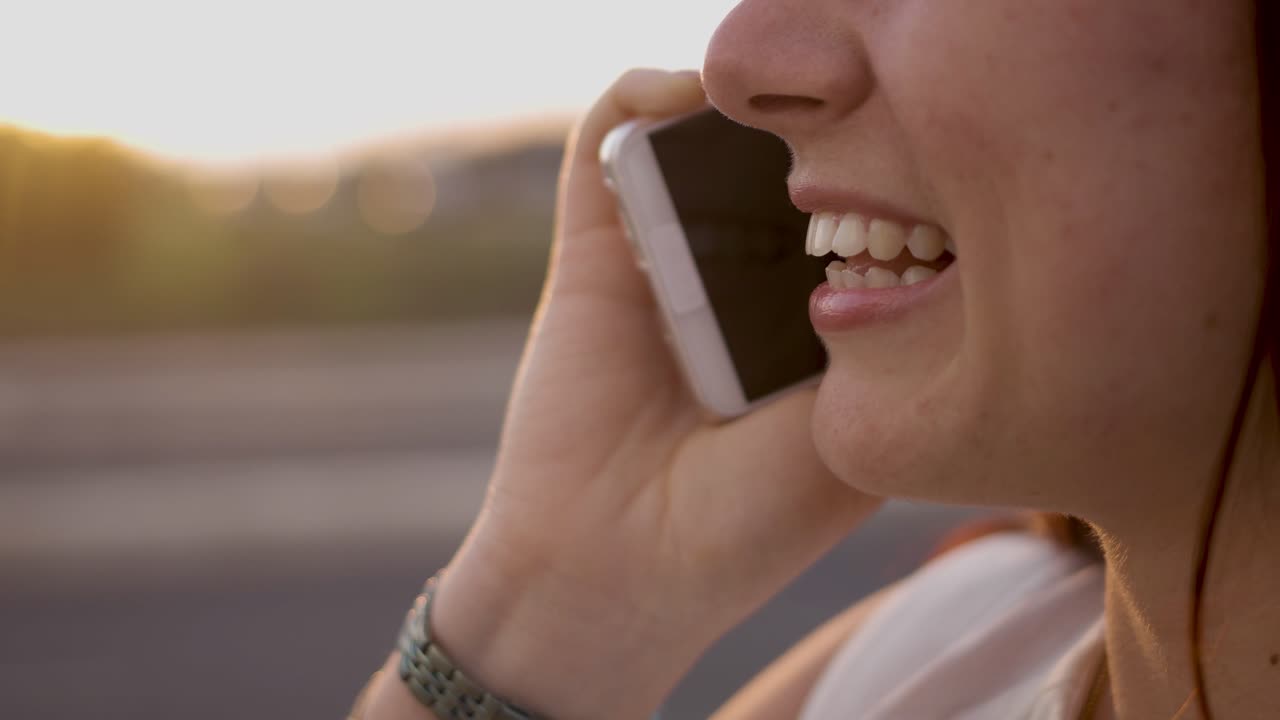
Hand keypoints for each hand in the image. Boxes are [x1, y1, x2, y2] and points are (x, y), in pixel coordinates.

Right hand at [431, 69, 885, 719]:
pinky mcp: (592, 253)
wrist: (610, 570)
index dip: (884, 171)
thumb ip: (880, 338)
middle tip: (844, 104)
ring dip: (735, 102)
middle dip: (813, 127)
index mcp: (804, 326)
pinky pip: (606, 146)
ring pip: (699, 142)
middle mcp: (737, 285)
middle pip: (778, 167)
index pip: (852, 215)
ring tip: (773, 95)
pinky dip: (638, 100)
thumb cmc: (741, 527)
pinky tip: (681, 97)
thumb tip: (931, 226)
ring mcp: (662, 262)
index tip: (916, 152)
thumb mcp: (849, 436)